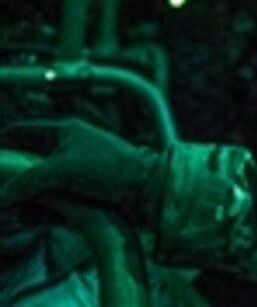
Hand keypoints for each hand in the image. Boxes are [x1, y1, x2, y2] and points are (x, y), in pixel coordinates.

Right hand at [0, 118, 162, 218]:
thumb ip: (28, 181)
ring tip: (28, 213)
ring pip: (38, 189)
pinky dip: (47, 212)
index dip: (3, 145)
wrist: (147, 189)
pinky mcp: (82, 194)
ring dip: (30, 203)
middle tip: (8, 199)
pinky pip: (54, 203)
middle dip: (15, 185)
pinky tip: (45, 219)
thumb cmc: (112, 168)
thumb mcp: (62, 169)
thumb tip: (4, 196)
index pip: (22, 133)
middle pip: (26, 166)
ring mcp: (74, 173)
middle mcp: (67, 150)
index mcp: (63, 132)